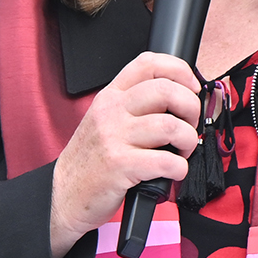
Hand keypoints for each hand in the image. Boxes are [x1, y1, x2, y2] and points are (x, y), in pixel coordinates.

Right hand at [50, 52, 201, 257]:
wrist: (64, 194)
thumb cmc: (91, 160)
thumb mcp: (105, 121)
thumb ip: (134, 107)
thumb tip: (179, 101)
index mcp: (111, 97)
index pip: (148, 63)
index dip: (180, 71)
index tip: (192, 88)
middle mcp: (112, 112)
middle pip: (166, 91)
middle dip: (191, 108)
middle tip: (190, 125)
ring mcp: (114, 138)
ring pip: (171, 126)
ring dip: (187, 140)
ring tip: (181, 152)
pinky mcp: (120, 165)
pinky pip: (166, 161)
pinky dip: (179, 168)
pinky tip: (172, 172)